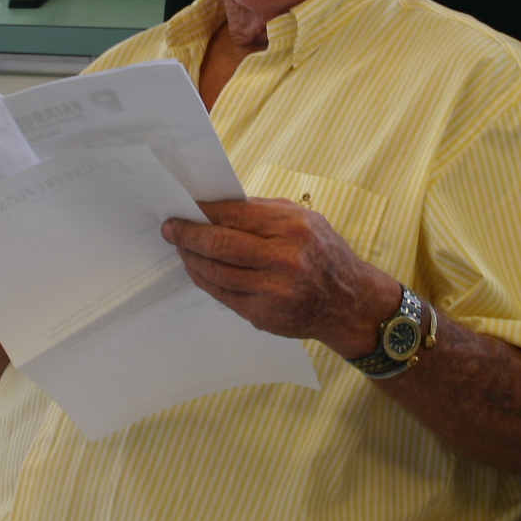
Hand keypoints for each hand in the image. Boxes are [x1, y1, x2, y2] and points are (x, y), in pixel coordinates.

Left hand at [162, 199, 400, 355]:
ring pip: (216, 273)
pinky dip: (205, 280)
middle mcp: (284, 259)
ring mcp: (273, 291)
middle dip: (188, 235)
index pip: (234, 215)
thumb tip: (219, 206)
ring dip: (192, 259)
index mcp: (294, 228)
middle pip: (220, 245)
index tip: (185, 207)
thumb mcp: (306, 220)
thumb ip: (265, 212)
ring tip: (182, 248)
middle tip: (170, 229)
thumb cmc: (326, 255)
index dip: (204, 212)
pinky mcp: (264, 315)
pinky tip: (198, 270)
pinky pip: (223, 295)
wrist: (350, 304)